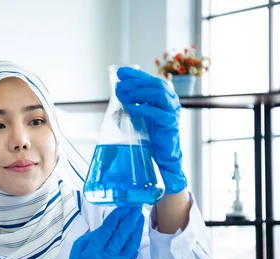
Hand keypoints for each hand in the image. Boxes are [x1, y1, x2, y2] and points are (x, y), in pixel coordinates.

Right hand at [56, 207, 143, 258]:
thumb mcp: (78, 247)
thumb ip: (94, 235)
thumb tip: (109, 223)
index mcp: (92, 251)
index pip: (107, 230)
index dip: (117, 217)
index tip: (124, 207)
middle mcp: (106, 258)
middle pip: (121, 236)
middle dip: (129, 220)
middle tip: (135, 208)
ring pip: (130, 245)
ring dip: (136, 230)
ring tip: (139, 218)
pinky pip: (131, 256)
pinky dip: (134, 244)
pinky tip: (136, 234)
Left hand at [115, 67, 187, 194]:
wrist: (162, 154)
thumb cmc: (150, 133)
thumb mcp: (140, 113)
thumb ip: (133, 101)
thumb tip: (118, 88)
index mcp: (164, 95)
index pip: (149, 79)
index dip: (135, 74)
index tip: (120, 72)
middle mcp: (170, 100)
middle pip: (155, 84)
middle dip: (135, 83)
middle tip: (119, 87)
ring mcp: (172, 111)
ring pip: (158, 94)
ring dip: (139, 93)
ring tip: (124, 97)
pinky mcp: (170, 123)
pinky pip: (157, 112)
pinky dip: (142, 108)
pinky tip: (130, 108)